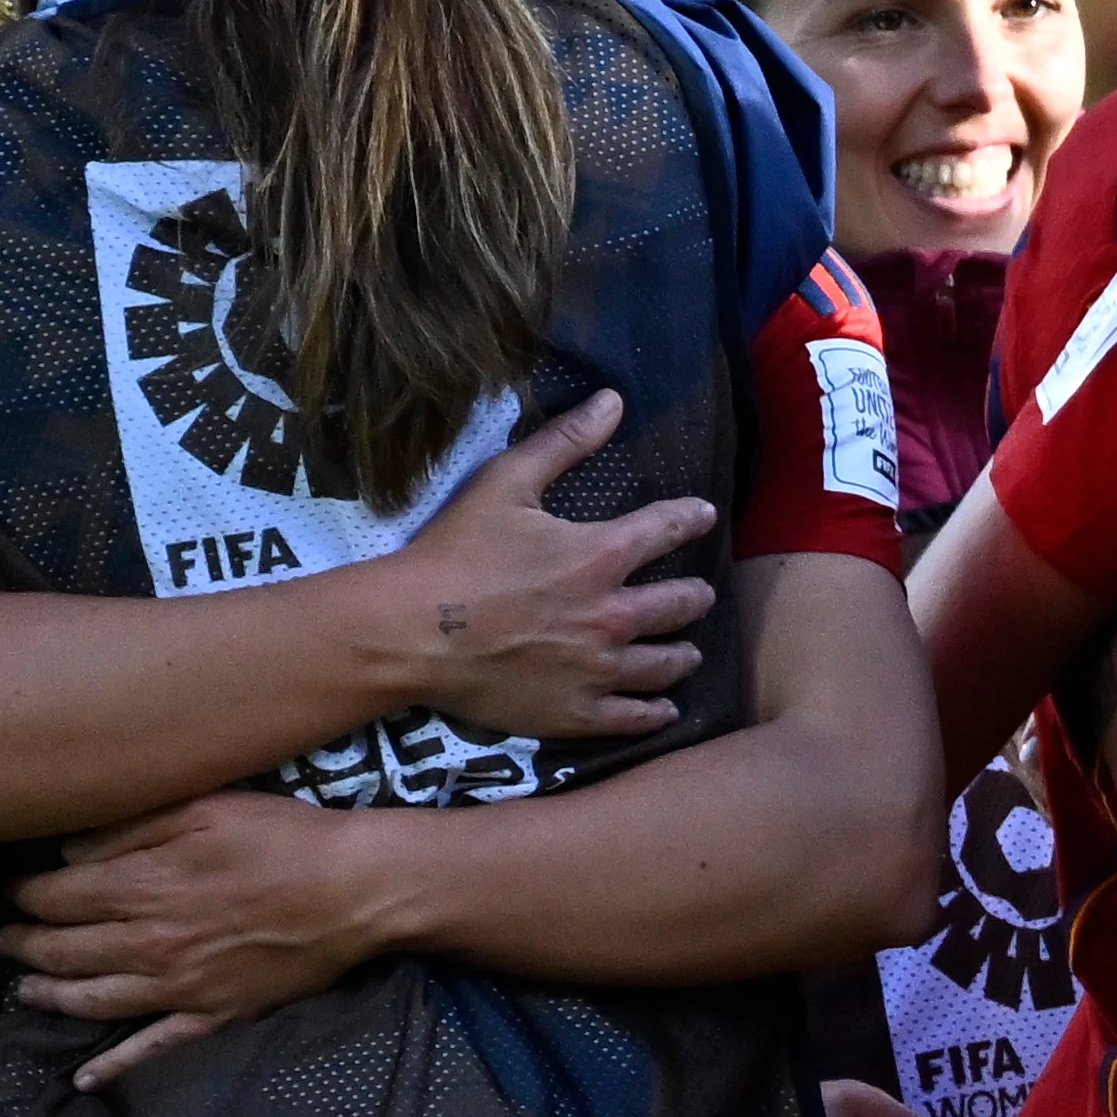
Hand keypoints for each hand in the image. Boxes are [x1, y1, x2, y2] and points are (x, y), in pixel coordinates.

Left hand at [0, 791, 402, 1084]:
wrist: (360, 892)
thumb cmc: (285, 839)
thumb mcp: (204, 806)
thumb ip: (128, 829)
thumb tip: (66, 854)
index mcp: (141, 887)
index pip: (54, 897)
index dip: (23, 892)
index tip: (12, 886)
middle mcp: (148, 945)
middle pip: (61, 950)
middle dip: (23, 943)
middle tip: (6, 936)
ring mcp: (179, 987)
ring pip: (90, 1000)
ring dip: (46, 995)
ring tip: (24, 988)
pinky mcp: (214, 1015)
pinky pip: (153, 1047)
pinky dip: (114, 1065)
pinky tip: (84, 1079)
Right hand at [360, 391, 717, 744]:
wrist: (411, 632)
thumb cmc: (455, 553)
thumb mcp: (505, 483)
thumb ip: (563, 442)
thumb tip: (613, 400)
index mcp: (602, 555)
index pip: (668, 529)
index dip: (690, 518)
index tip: (704, 516)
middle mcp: (615, 615)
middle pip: (680, 604)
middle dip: (694, 596)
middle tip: (699, 595)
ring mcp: (600, 670)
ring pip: (667, 664)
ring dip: (682, 654)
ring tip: (687, 652)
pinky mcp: (579, 713)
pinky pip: (636, 717)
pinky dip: (656, 711)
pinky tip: (664, 708)